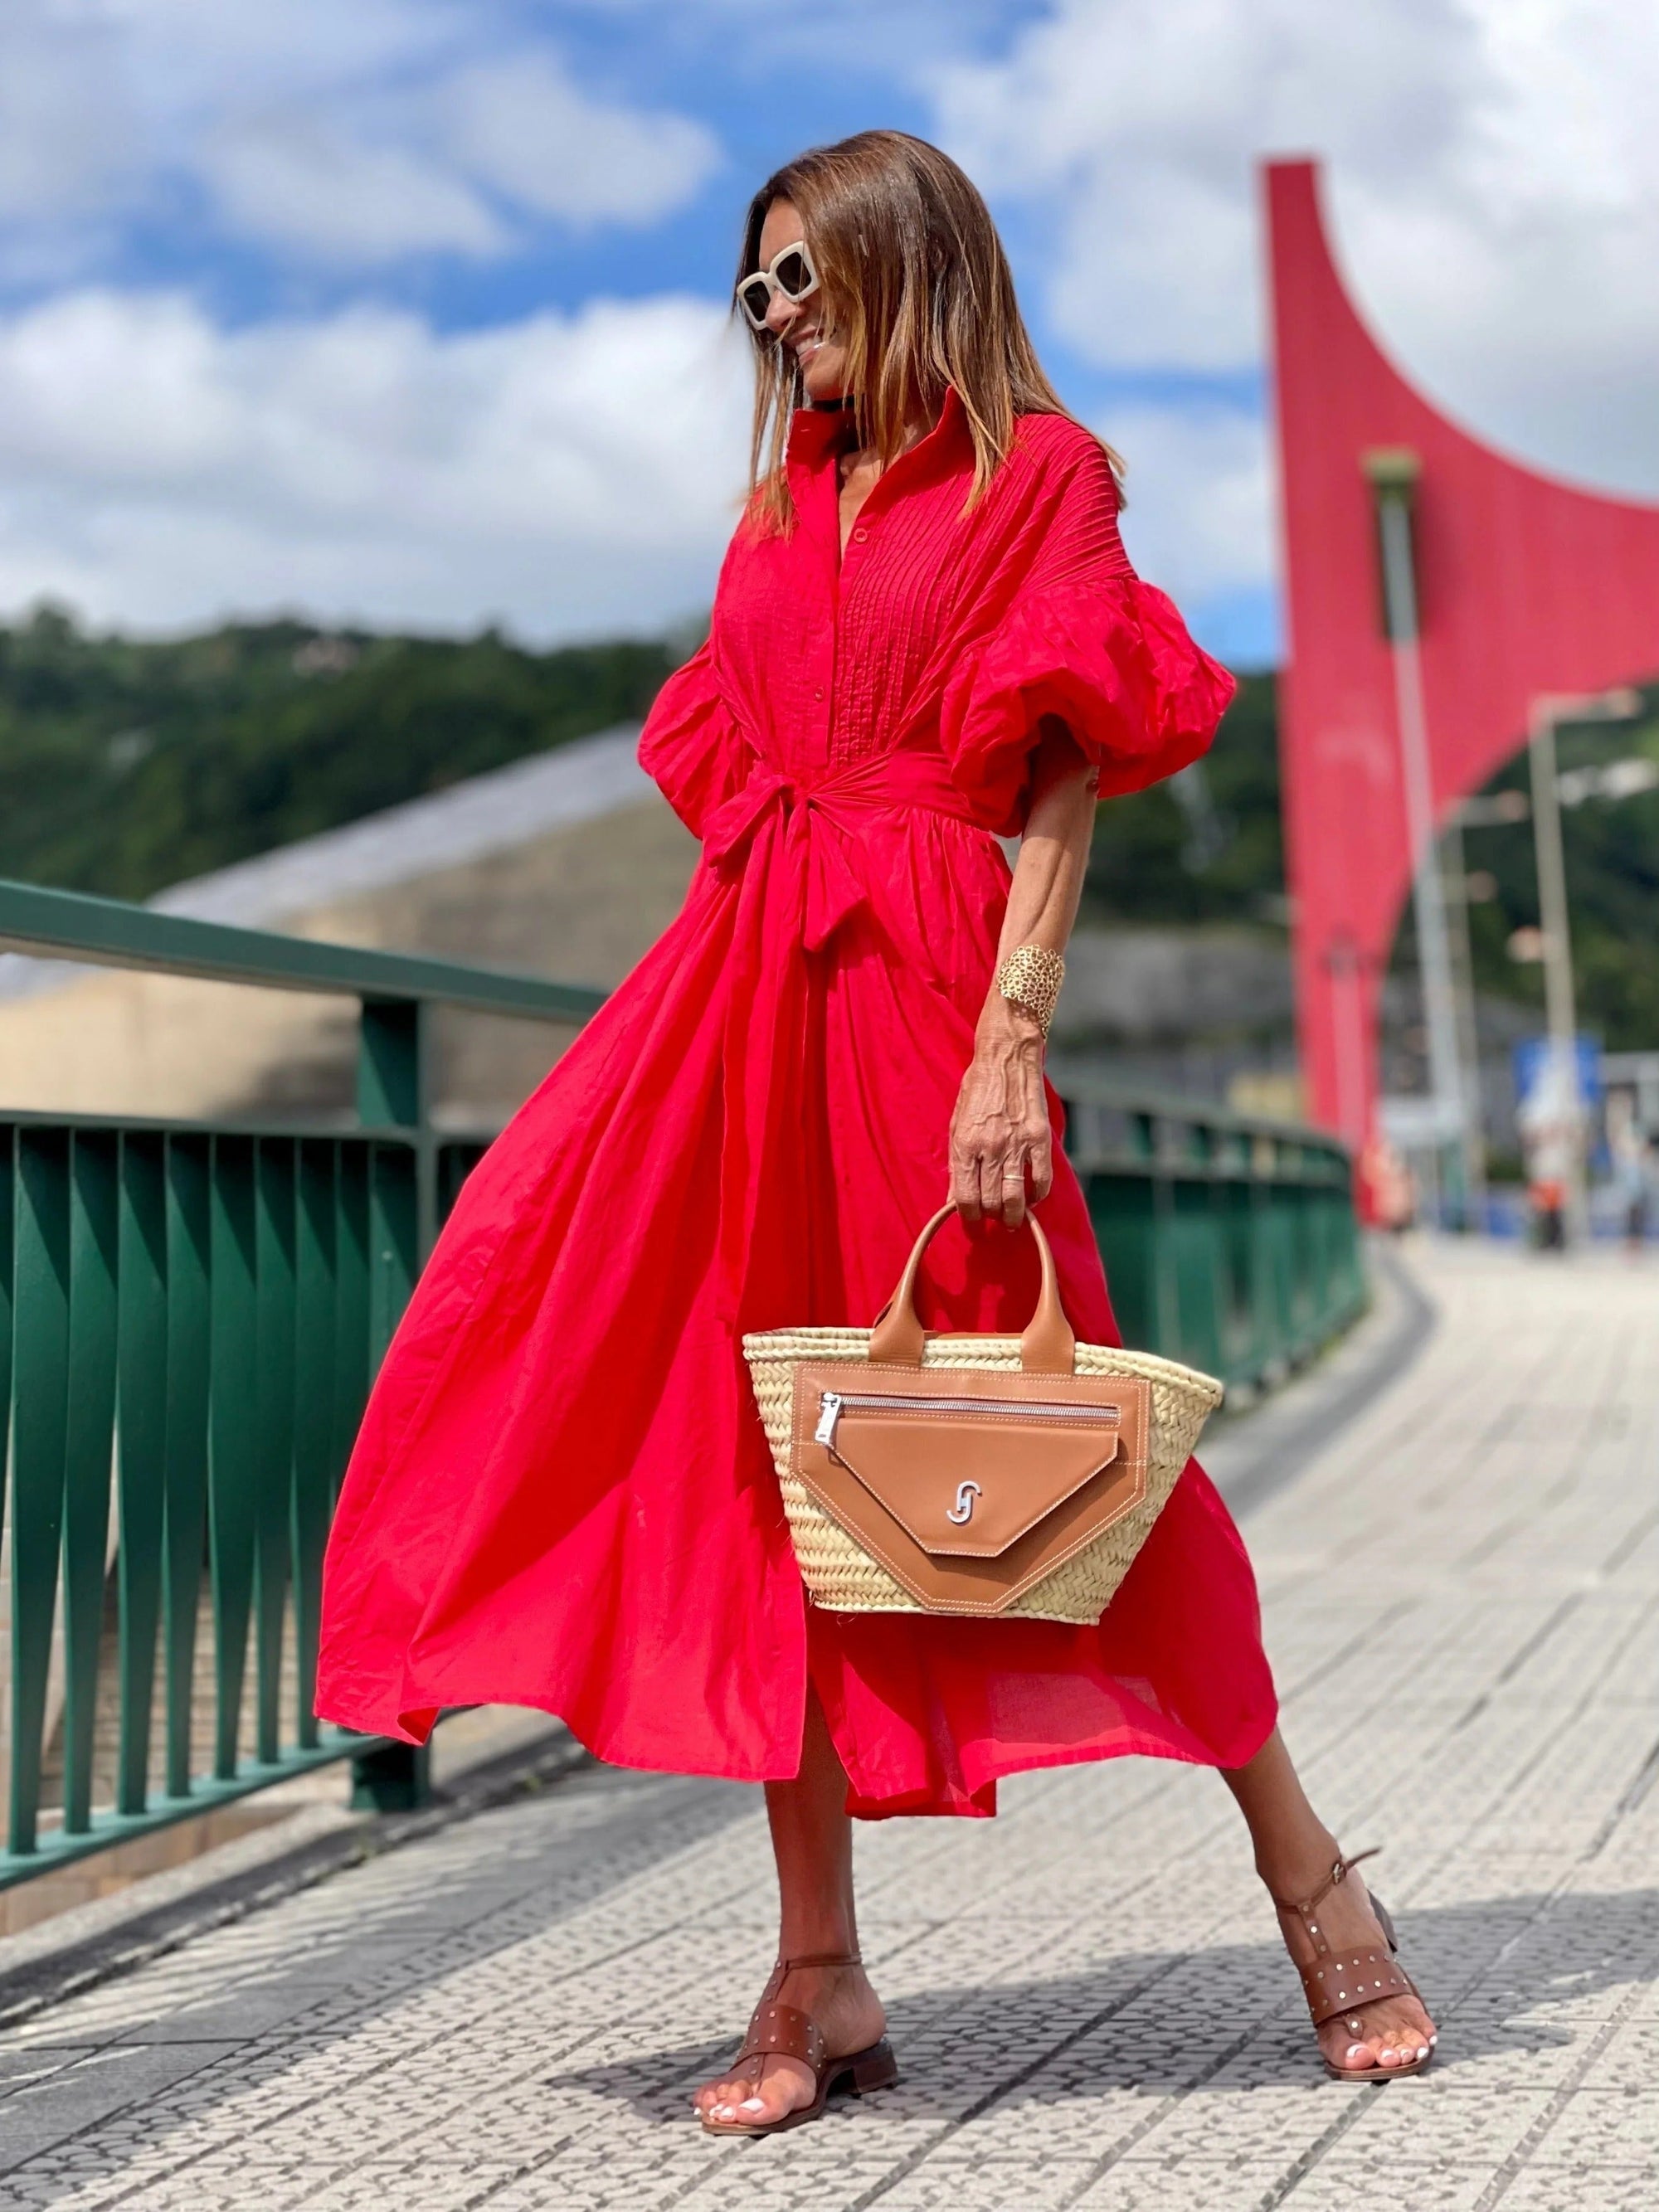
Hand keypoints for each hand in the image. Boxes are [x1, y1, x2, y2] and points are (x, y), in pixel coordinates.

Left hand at [949, 1000, 1052, 1227]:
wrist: (1006, 1058)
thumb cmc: (977, 1089)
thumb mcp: (956, 1124)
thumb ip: (955, 1163)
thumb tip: (954, 1199)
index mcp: (964, 1144)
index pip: (964, 1197)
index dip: (967, 1219)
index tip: (971, 1226)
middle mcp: (988, 1148)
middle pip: (989, 1202)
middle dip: (990, 1219)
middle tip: (993, 1223)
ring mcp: (1016, 1144)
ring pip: (1015, 1198)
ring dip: (1014, 1216)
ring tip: (1013, 1221)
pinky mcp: (1039, 1139)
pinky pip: (1041, 1180)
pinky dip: (1038, 1196)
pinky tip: (1033, 1198)